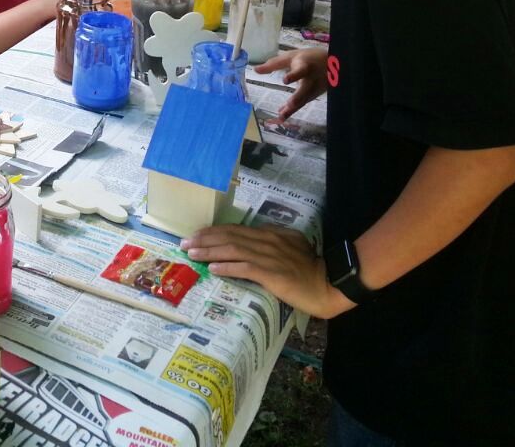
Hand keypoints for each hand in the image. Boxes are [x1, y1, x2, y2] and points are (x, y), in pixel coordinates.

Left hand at [181, 225, 350, 318]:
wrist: (329, 285)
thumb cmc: (310, 270)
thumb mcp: (291, 248)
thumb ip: (271, 244)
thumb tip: (249, 246)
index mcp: (271, 234)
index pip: (236, 229)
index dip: (214, 231)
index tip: (197, 235)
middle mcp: (268, 241)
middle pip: (229, 236)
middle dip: (204, 239)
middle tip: (185, 242)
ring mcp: (269, 256)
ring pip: (232, 249)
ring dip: (209, 251)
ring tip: (192, 254)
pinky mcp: (271, 274)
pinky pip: (244, 268)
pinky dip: (226, 266)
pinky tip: (213, 268)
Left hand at [255, 48, 328, 120]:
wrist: (333, 64)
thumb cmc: (308, 58)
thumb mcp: (290, 57)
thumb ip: (273, 64)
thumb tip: (255, 70)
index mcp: (305, 66)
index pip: (301, 71)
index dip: (294, 75)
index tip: (285, 80)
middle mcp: (312, 78)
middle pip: (306, 89)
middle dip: (298, 97)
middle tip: (290, 104)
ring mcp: (315, 88)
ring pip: (304, 99)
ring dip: (293, 108)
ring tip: (281, 116)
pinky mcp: (315, 95)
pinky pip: (303, 103)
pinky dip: (293, 109)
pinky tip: (282, 115)